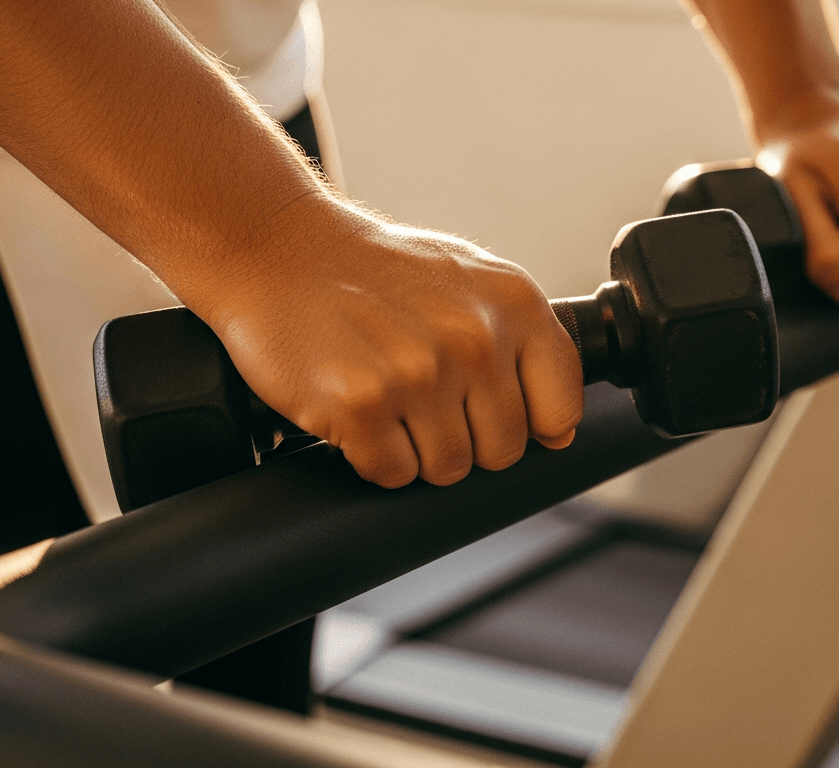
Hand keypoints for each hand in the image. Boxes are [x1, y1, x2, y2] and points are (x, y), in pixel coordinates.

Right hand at [194, 199, 582, 487]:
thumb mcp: (469, 281)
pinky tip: (358, 411)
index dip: (529, 423)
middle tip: (424, 398)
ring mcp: (418, 373)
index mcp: (514, 304)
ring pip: (449, 469)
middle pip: (503, 451)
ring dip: (416, 449)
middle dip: (466, 439)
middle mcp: (475, 338)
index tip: (493, 410)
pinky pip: (393, 474)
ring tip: (389, 398)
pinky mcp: (361, 405)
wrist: (278, 250)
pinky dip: (373, 456)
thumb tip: (560, 431)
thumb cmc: (375, 270)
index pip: (560, 409)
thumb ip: (524, 342)